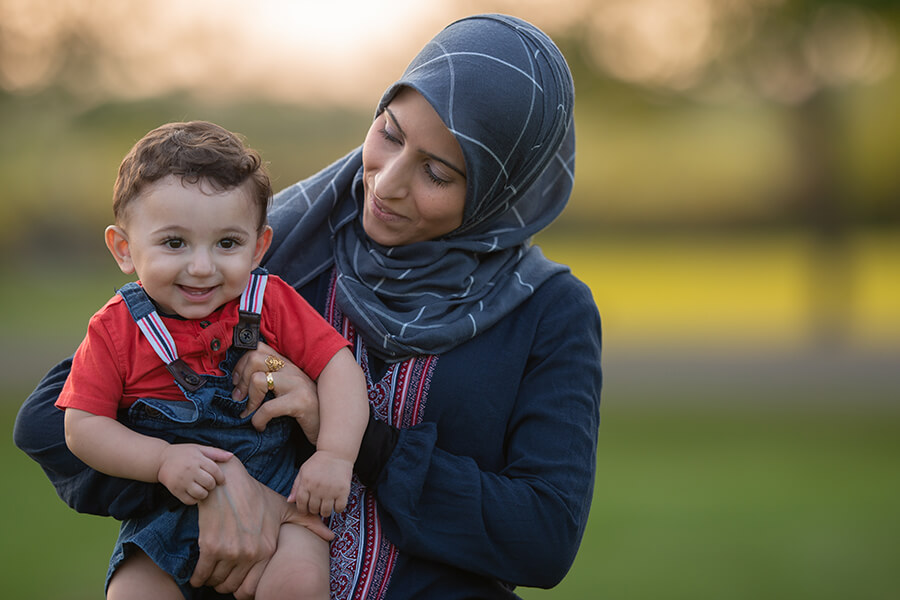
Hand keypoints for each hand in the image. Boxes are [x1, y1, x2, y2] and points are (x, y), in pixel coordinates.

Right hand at [157, 444, 230, 504]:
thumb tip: (231, 456)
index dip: (221, 477)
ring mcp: (182, 482)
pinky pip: (190, 501)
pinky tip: (194, 493)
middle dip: (212, 484)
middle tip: (210, 483)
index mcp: (197, 459)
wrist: (161, 460)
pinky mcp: (175, 491)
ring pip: (201, 494)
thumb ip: (215, 453)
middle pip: (209, 483)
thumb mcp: (199, 449)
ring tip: (202, 488)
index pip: (215, 471)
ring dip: (205, 493)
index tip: (221, 480)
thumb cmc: (184, 453)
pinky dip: (195, 499)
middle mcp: (189, 471)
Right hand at [190, 456, 333, 598]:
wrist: (227, 482)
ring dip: (213, 582)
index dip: (244, 590)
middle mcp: (250, 554)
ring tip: (213, 576)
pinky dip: (198, 578)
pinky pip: (202, 574)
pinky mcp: (210, 546)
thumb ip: (306, 522)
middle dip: (226, 587)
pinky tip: (199, 576)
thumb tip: (330, 535)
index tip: (238, 584)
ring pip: (217, 582)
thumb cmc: (254, 495)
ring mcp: (230, 551)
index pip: (254, 588)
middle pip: (233, 588)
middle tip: (223, 580)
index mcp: (267, 549)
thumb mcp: (283, 508)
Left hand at [232, 342, 321, 443]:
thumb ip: (272, 380)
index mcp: (288, 364)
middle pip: (255, 358)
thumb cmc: (307, 411)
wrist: (332, 427)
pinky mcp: (301, 402)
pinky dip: (257, 420)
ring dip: (248, 399)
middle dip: (241, 379)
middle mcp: (293, 369)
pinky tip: (260, 426)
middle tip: (239, 398)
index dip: (241, 364)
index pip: (259, 348)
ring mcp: (298, 384)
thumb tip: (241, 382)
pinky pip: (268, 408)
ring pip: (258, 379)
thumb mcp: (289, 390)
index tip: (237, 382)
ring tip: (248, 411)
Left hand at [289, 450, 353, 516]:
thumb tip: (290, 501)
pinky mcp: (343, 491)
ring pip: (326, 511)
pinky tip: (336, 503)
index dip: (302, 509)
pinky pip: (339, 508)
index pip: (301, 504)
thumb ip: (296, 487)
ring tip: (326, 506)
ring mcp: (331, 490)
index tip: (305, 510)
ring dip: (325, 511)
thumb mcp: (303, 471)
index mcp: (306, 482)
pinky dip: (337, 509)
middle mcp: (317, 488)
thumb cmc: (318, 462)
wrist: (336, 453)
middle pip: (313, 509)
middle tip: (317, 505)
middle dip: (314, 510)